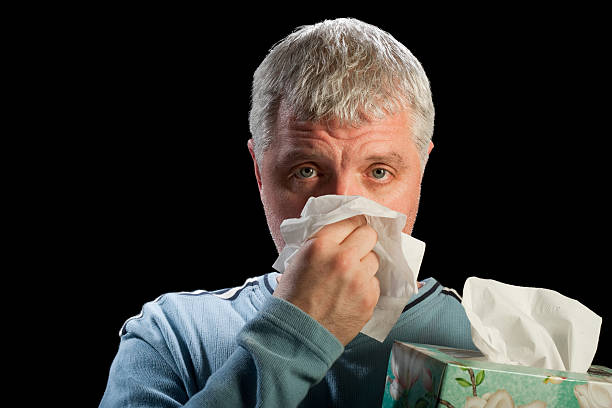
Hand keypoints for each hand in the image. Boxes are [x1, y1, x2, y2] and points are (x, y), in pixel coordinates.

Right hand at [273, 215, 379, 344]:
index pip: (351, 220)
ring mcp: (358, 279)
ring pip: (374, 259)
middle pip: (369, 235)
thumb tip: (343, 232)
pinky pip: (375, 282)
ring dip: (364, 265)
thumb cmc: (292, 297)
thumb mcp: (298, 260)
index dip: (354, 224)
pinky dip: (365, 286)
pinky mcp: (369, 298)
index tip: (355, 228)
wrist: (295, 334)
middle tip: (356, 250)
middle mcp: (343, 258)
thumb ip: (322, 243)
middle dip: (363, 241)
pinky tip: (350, 295)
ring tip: (349, 277)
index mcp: (321, 245)